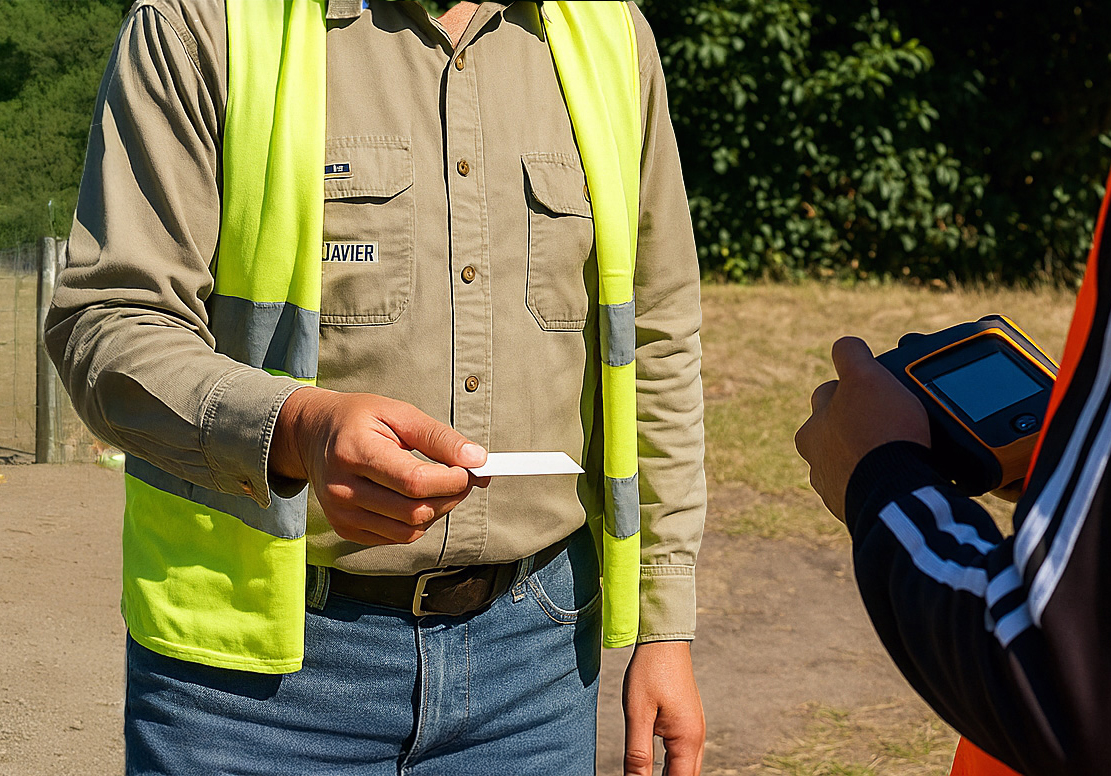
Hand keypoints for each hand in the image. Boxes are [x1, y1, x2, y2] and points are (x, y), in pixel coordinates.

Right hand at [270, 386, 487, 545]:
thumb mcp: (399, 413)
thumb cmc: (358, 419)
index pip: (414, 481)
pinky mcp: (346, 530)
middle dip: (451, 496)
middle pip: (415, 511)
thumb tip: (477, 460)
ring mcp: (341, 514)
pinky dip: (417, 521)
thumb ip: (439, 438)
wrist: (312, 435)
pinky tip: (415, 497)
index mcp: (354, 451)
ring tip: (439, 486)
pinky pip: (397, 537)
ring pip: (410, 530)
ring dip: (437, 511)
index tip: (470, 468)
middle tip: (463, 477)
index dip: (451, 480)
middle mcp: (342, 488)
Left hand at [622, 640, 704, 775]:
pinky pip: (683, 755)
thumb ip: (637, 754)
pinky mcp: (688, 722)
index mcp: (687, 739)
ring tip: (646, 775)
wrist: (664, 639)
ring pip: (686, 768)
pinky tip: (655, 769)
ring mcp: (694, 730)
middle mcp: (697, 738)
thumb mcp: (638, 714)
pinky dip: (672, 766)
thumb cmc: (650, 671)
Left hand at [795, 336, 929, 521]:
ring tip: (898, 448)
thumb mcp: (865, 379)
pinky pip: (867, 486)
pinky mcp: (854, 510)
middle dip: (858, 421)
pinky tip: (898, 472)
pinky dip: (879, 478)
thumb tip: (845, 346)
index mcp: (811, 431)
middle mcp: (816, 462)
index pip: (831, 394)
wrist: (897, 495)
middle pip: (837, 428)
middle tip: (890, 419)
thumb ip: (851, 355)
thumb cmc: (880, 435)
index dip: (857, 386)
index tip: (877, 389)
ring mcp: (834, 488)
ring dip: (868, 452)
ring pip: (851, 459)